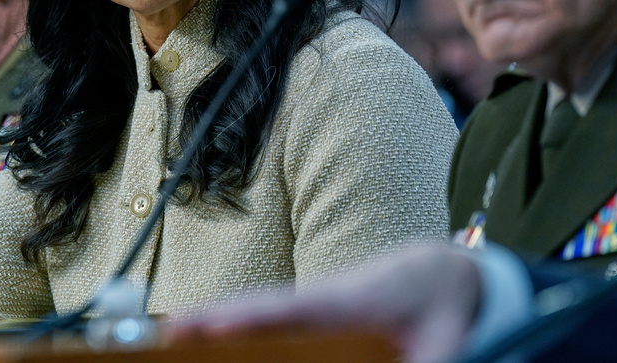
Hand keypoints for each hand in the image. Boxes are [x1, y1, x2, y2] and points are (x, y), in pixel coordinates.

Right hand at [171, 245, 482, 362]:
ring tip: (171, 339)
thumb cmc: (439, 306)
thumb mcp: (446, 343)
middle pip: (256, 307)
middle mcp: (319, 297)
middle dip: (212, 318)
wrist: (437, 273)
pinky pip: (259, 317)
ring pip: (251, 310)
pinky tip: (203, 338)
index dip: (253, 320)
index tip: (218, 327)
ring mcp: (307, 302)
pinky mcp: (305, 314)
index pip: (294, 310)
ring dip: (211, 321)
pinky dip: (228, 323)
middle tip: (170, 336)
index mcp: (350, 301)